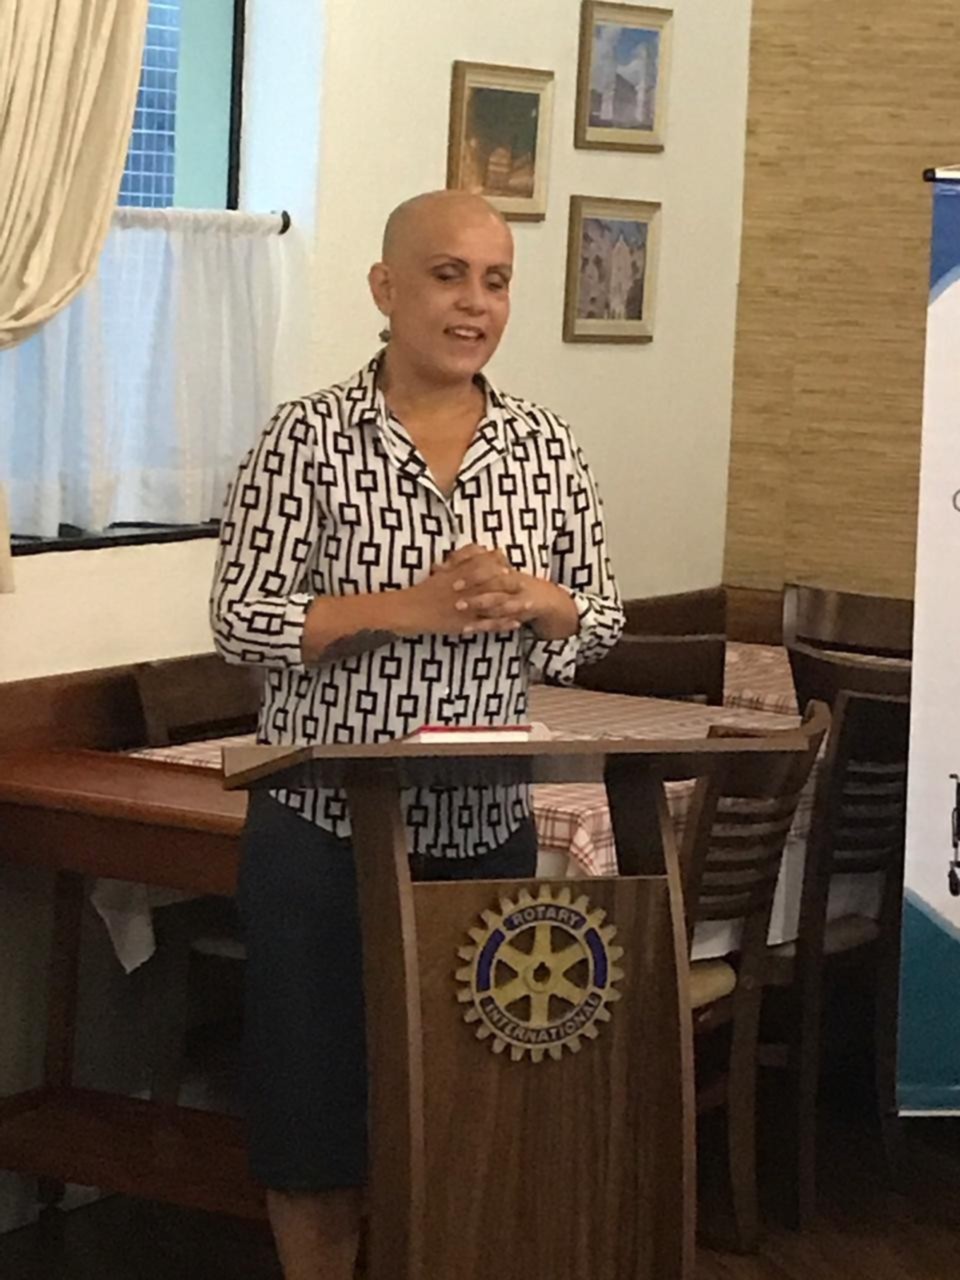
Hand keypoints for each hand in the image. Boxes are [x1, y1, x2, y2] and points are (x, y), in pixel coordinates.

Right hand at [401, 545, 522, 636]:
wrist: (407, 611)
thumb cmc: (422, 591)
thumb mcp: (440, 572)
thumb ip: (458, 561)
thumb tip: (474, 551)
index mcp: (457, 575)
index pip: (482, 567)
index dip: (497, 566)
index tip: (508, 565)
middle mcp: (464, 590)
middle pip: (492, 585)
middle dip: (510, 585)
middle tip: (525, 584)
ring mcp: (465, 608)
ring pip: (494, 605)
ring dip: (513, 605)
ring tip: (529, 604)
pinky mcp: (464, 624)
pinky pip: (487, 624)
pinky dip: (502, 624)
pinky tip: (515, 624)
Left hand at [434, 544, 577, 639]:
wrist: (544, 598)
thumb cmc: (510, 584)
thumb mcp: (493, 572)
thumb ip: (468, 567)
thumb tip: (436, 566)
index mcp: (501, 568)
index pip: (483, 561)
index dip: (466, 563)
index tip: (446, 566)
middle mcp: (509, 581)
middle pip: (490, 577)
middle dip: (472, 581)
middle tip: (452, 586)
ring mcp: (514, 598)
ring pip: (495, 599)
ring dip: (477, 602)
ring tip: (458, 606)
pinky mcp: (516, 615)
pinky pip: (498, 621)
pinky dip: (483, 625)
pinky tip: (466, 629)